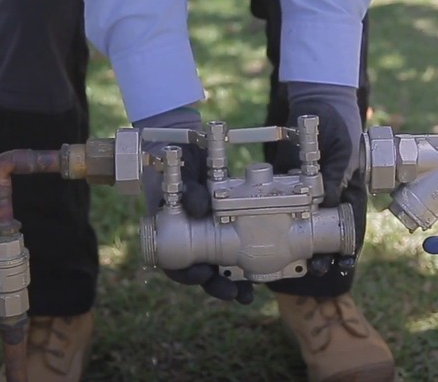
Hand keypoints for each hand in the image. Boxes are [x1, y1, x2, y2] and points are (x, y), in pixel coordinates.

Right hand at [134, 106, 254, 303]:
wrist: (188, 144)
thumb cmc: (178, 159)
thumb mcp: (178, 170)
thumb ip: (185, 188)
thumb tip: (198, 207)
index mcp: (171, 229)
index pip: (174, 263)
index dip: (186, 274)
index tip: (202, 274)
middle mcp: (190, 237)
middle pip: (201, 272)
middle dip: (216, 286)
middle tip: (233, 293)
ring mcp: (210, 234)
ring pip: (221, 266)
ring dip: (235, 282)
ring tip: (249, 293)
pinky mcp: (230, 227)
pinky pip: (241, 248)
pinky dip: (252, 260)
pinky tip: (266, 268)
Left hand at [272, 82, 366, 274]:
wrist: (317, 102)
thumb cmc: (339, 124)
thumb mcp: (344, 146)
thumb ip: (339, 172)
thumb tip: (332, 201)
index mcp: (349, 190)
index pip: (352, 224)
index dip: (349, 247)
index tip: (343, 263)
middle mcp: (330, 197)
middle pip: (328, 233)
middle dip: (323, 254)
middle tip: (316, 268)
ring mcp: (308, 193)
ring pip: (305, 226)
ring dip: (300, 245)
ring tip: (295, 263)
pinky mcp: (288, 186)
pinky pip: (284, 208)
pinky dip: (278, 224)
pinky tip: (271, 240)